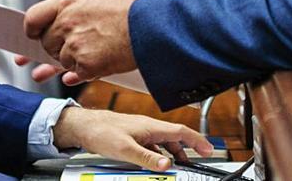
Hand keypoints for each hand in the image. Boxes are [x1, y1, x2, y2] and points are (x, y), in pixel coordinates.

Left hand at [25, 0, 140, 83]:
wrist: (153, 25)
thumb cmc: (130, 5)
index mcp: (67, 2)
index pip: (33, 18)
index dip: (32, 29)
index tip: (34, 34)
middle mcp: (66, 23)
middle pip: (46, 42)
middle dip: (57, 45)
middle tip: (79, 41)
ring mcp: (75, 45)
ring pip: (60, 60)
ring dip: (73, 59)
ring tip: (97, 47)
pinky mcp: (86, 64)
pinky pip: (74, 74)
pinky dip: (83, 72)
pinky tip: (97, 62)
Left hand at [53, 107, 213, 170]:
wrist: (83, 126)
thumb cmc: (101, 131)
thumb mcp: (126, 149)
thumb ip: (147, 158)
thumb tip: (167, 165)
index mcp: (150, 127)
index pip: (180, 131)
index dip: (197, 140)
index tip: (208, 149)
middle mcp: (147, 127)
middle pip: (174, 137)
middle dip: (187, 149)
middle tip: (196, 160)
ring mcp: (140, 131)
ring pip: (162, 142)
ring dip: (172, 153)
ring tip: (177, 165)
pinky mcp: (132, 137)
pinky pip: (151, 146)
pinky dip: (158, 155)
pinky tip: (154, 163)